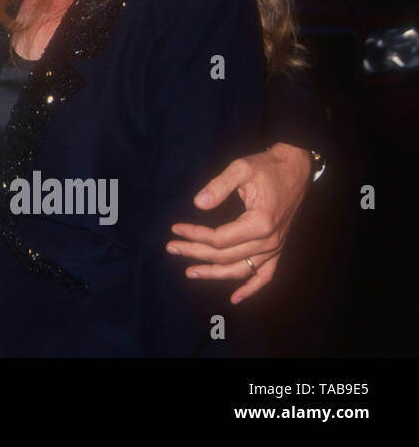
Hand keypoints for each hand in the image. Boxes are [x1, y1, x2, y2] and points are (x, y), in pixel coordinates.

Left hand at [167, 142, 311, 303]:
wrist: (295, 168)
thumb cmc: (267, 167)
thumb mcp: (241, 168)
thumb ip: (218, 186)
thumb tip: (198, 204)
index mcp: (260, 224)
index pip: (219, 239)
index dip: (195, 235)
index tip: (175, 229)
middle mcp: (269, 242)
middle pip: (225, 256)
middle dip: (195, 253)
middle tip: (171, 248)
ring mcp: (276, 248)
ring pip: (241, 270)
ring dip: (214, 274)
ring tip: (189, 272)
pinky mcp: (279, 248)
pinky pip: (266, 276)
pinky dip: (251, 289)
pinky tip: (235, 299)